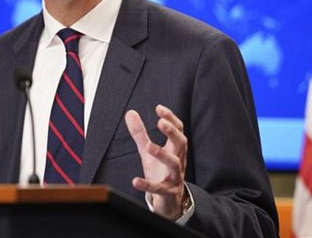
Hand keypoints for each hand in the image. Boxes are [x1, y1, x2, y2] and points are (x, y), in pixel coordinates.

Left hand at [124, 104, 187, 219]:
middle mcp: (178, 161)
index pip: (178, 130)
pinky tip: (135, 181)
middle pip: (181, 144)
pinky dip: (148, 185)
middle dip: (172, 133)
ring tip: (149, 147)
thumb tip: (130, 112)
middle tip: (161, 123)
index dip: (171, 118)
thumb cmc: (160, 172)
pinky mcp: (168, 193)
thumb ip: (140, 133)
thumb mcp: (148, 151)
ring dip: (163, 155)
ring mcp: (175, 177)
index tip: (159, 108)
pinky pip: (159, 189)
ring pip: (174, 164)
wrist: (169, 201)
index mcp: (174, 150)